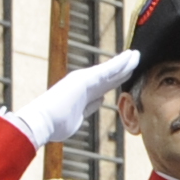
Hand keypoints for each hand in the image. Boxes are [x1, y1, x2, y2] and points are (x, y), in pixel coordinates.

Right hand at [5, 50, 138, 149]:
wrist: (42, 122)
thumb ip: (90, 106)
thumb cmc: (55, 124)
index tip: (129, 73)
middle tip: (136, 59)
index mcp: (85, 93)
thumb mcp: (79, 115)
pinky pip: (107, 70)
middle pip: (111, 75)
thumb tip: (100, 99)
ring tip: (136, 54)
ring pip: (111, 70)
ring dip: (125, 62)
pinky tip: (129, 57)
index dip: (118, 78)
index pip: (106, 85)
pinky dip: (119, 63)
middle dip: (124, 68)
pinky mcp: (86, 79)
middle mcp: (85, 84)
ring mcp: (85, 80)